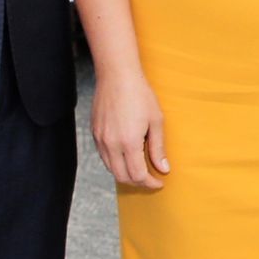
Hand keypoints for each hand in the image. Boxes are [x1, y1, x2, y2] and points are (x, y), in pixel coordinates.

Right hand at [91, 68, 167, 189]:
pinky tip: (126, 156)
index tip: (159, 182)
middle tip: (150, 179)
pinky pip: (104, 156)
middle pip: (122, 177)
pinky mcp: (95, 133)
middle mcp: (111, 144)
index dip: (150, 183)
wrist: (117, 75)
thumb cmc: (139, 94)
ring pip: (111, 168)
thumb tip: (163, 168)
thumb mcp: (156, 120)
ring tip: (139, 168)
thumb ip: (158, 148)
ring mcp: (100, 139)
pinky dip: (115, 162)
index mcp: (129, 142)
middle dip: (138, 183)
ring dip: (125, 173)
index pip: (138, 175)